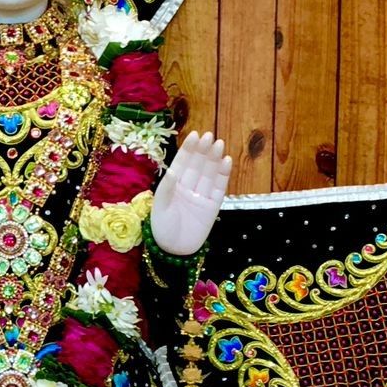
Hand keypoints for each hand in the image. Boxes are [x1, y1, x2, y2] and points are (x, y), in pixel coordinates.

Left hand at [150, 131, 231, 257]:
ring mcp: (201, 196)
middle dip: (203, 151)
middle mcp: (188, 188)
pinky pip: (219, 188)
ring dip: (214, 159)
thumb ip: (167, 189)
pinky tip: (226, 161)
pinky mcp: (212, 206)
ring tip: (219, 144)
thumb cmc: (162, 229)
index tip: (195, 135)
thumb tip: (173, 171)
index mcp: (173, 186)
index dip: (188, 150)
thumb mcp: (160, 208)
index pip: (182, 163)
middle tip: (209, 136)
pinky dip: (223, 175)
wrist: (174, 251)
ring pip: (209, 174)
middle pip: (197, 166)